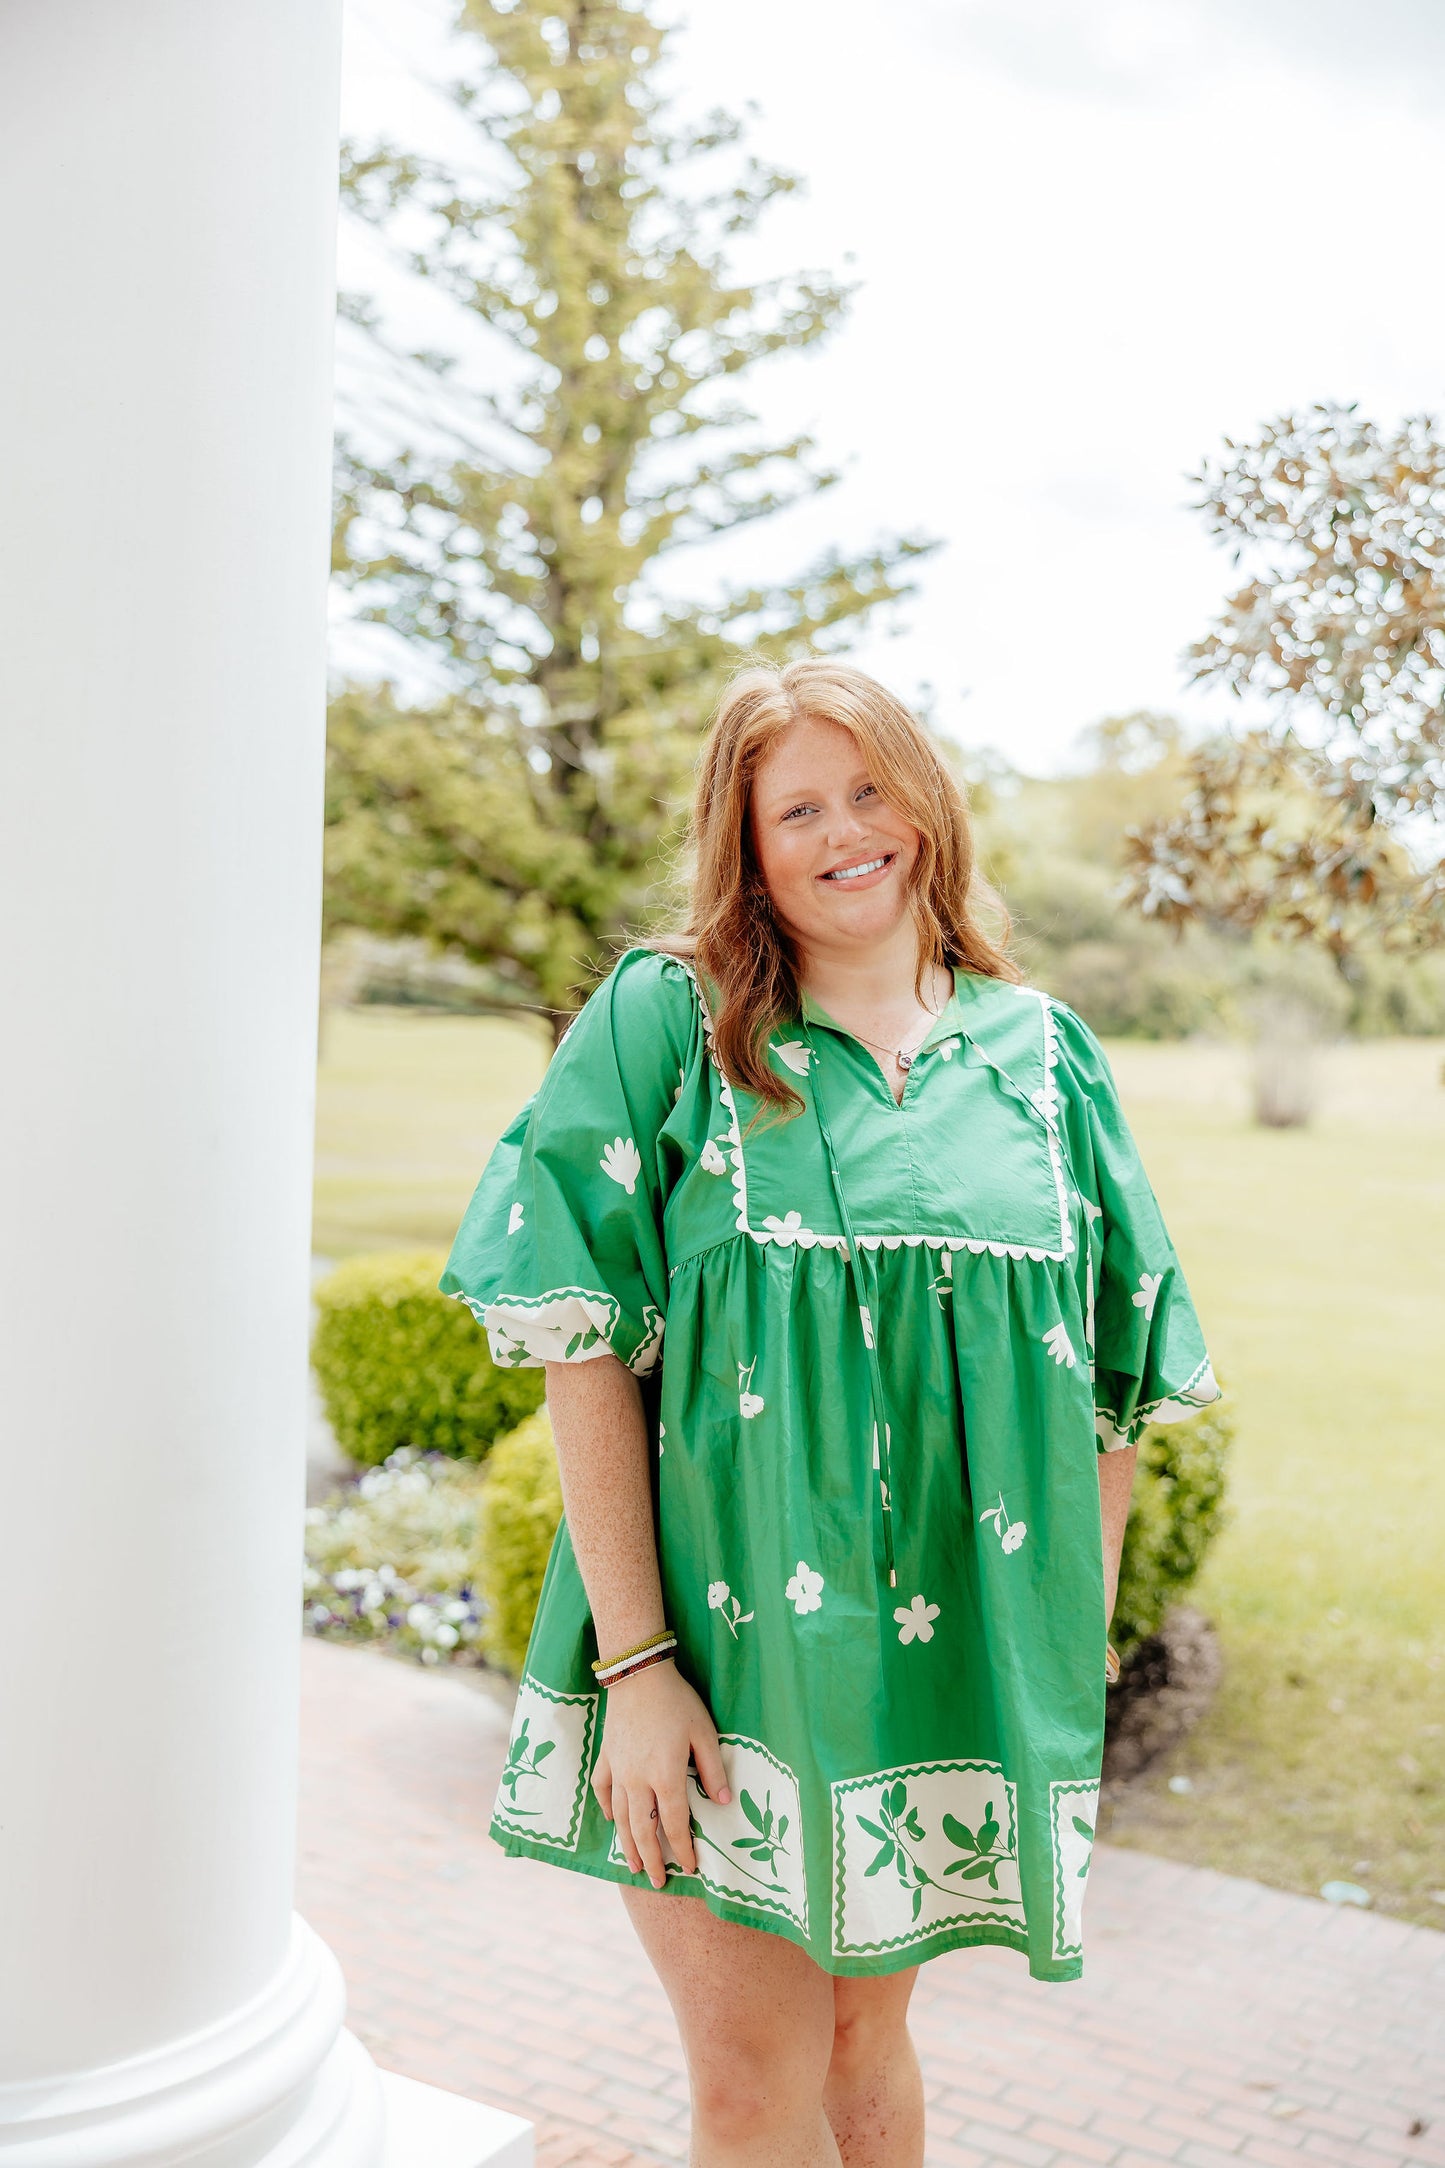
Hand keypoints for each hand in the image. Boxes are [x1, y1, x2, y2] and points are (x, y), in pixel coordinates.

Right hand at [591, 1660, 730, 1888]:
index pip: (675, 1824)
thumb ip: (713, 1769)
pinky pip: (602, 1789)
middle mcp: (638, 1781)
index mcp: (665, 1777)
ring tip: (632, 1865)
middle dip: (652, 1859)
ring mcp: (618, 1770)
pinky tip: (611, 1819)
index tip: (691, 1868)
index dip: (684, 1850)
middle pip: (644, 1830)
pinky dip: (606, 1808)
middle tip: (657, 1882)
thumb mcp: (704, 1732)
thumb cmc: (676, 1701)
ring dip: (627, 1844)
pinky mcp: (606, 1756)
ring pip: (619, 1818)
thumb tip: (724, 1802)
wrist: (637, 1674)